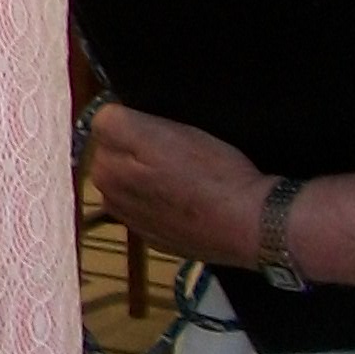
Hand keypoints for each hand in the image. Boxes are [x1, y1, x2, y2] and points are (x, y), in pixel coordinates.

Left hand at [85, 105, 276, 266]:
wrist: (250, 224)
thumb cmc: (213, 174)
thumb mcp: (166, 131)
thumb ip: (118, 123)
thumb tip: (104, 117)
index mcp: (106, 166)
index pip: (107, 124)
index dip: (137, 120)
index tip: (163, 129)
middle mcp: (109, 194)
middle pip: (116, 153)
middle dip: (138, 149)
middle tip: (178, 153)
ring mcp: (129, 218)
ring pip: (131, 180)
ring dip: (147, 176)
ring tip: (184, 179)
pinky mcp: (152, 237)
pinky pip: (148, 206)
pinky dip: (160, 201)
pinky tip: (186, 201)